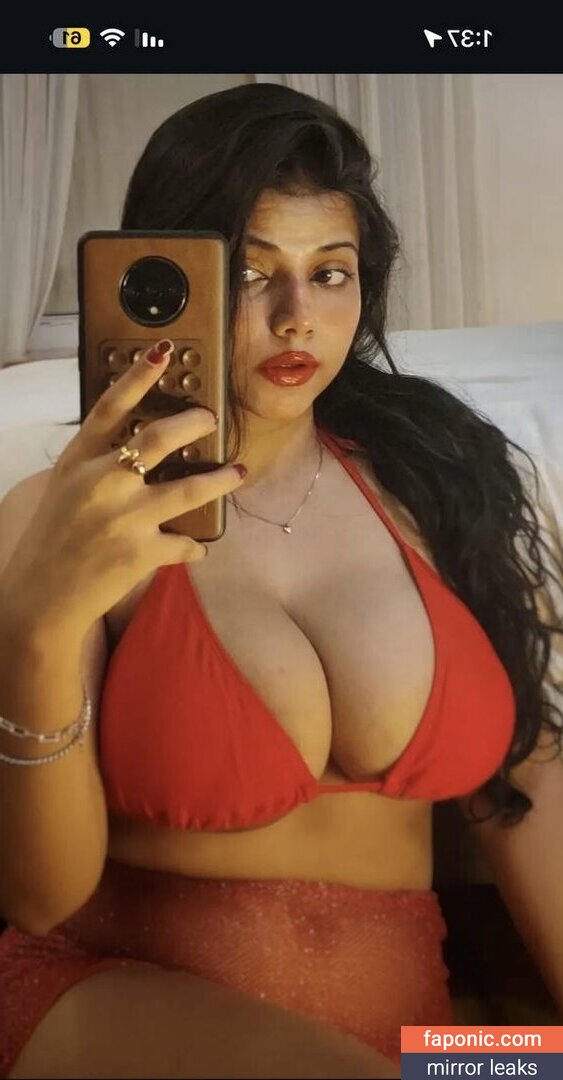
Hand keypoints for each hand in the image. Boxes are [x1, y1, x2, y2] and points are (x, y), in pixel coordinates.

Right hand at [1, 339, 245, 637]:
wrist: (41, 595)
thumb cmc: (55, 536)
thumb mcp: (65, 486)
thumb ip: (97, 460)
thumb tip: (139, 442)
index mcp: (79, 461)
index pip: (110, 407)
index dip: (138, 376)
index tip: (163, 352)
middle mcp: (101, 482)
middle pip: (157, 438)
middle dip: (193, 423)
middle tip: (211, 419)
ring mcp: (123, 518)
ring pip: (189, 488)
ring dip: (220, 480)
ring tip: (237, 472)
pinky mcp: (140, 552)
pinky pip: (183, 543)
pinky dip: (193, 546)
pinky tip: (198, 546)